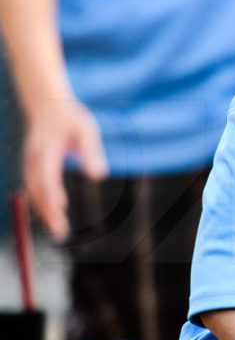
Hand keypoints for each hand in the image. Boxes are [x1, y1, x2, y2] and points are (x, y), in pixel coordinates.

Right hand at [23, 98, 107, 239]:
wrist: (48, 104)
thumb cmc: (71, 118)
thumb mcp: (86, 130)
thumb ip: (91, 152)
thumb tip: (99, 176)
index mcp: (46, 152)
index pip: (47, 181)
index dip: (52, 201)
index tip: (61, 216)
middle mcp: (33, 160)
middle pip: (37, 192)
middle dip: (47, 213)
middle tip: (60, 234)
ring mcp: (30, 163)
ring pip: (33, 192)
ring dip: (44, 211)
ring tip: (58, 231)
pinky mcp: (32, 166)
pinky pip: (34, 188)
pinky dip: (41, 202)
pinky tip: (53, 215)